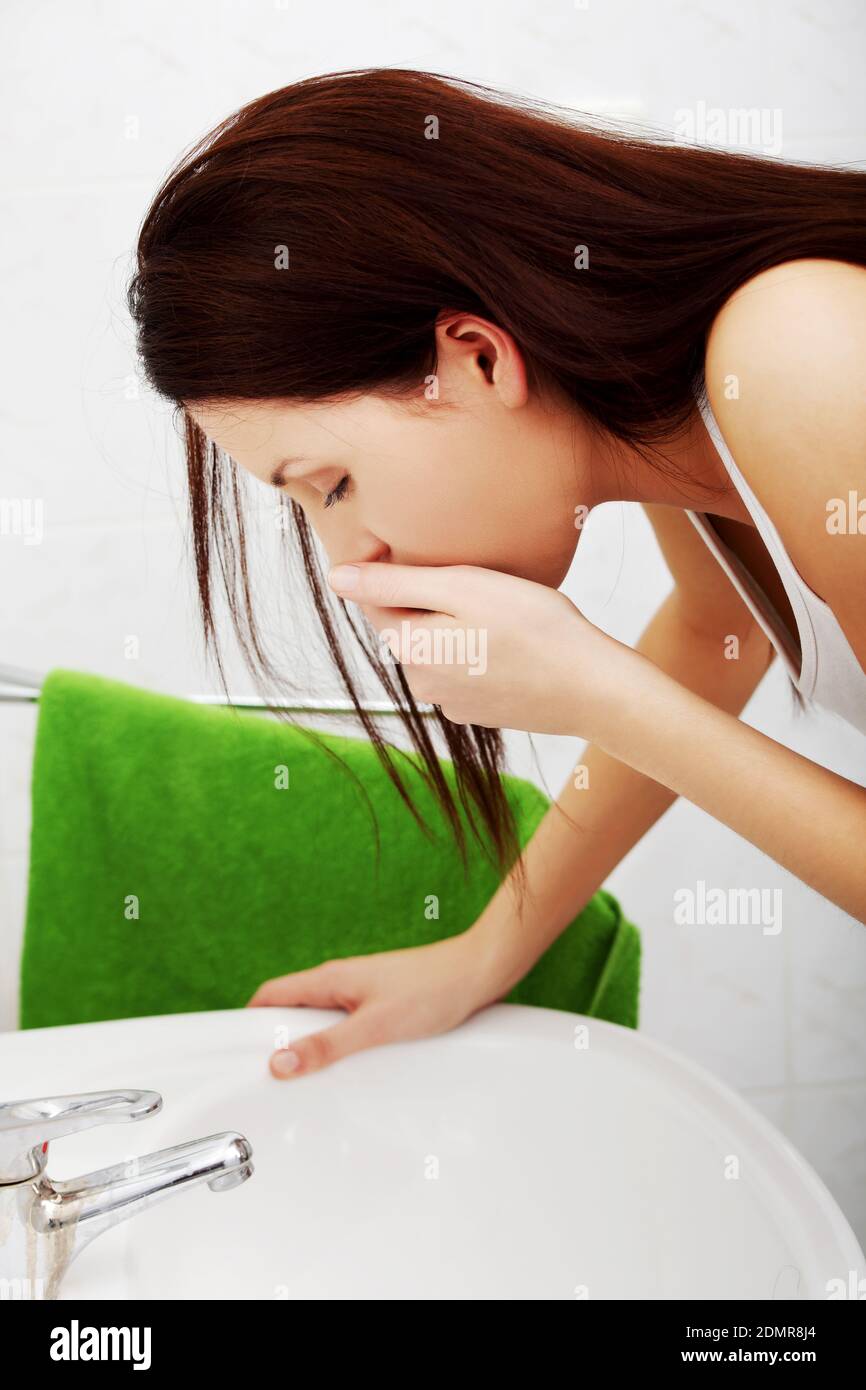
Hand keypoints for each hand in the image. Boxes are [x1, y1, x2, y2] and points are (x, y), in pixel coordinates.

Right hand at [245, 933, 504, 1078]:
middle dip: (276, 1042)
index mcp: (329, 979)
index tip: (234, 1055)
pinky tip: (347, 1069)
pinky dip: (335, 1046)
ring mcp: (360, 992)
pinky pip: (343, 1025)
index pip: (270, 996)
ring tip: (306, 1082)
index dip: (247, 1023)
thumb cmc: (432, 991)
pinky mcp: (380, 1003)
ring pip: (318, 1020)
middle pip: (291, 1012)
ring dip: (308, 1046)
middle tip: (270, 1081)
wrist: (477, 973)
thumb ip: (328, 1046)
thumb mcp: (375, 1026)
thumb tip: (280, 1063)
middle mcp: (340, 982)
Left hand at [327, 561, 634, 737]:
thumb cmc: (534, 628)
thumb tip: (336, 578)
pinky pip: (466, 669)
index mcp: (410, 648)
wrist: (592, 688)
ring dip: (455, 625)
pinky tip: (511, 640)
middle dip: (428, 598)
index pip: (375, 600)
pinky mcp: (482, 711)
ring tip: (498, 608)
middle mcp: (422, 682)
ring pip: (439, 647)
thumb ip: (394, 582)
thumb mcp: (461, 588)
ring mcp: (452, 702)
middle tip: (476, 575)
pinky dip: (479, 650)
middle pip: (407, 625)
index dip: (390, 566)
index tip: (423, 543)